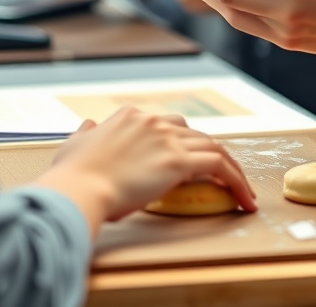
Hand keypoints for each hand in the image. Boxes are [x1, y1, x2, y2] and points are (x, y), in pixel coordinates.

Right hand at [34, 108, 256, 234]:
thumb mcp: (74, 146)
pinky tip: (243, 199)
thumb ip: (85, 134)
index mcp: (129, 117)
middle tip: (218, 174)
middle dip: (206, 152)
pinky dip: (236, 180)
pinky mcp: (179, 160)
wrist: (80, 189)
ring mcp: (167, 138)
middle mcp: (152, 122)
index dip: (178, 141)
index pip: (165, 124)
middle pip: (192, 133)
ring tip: (240, 189)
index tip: (185, 159)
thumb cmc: (73, 176)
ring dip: (230, 167)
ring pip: (212, 146)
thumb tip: (88, 126)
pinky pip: (220, 166)